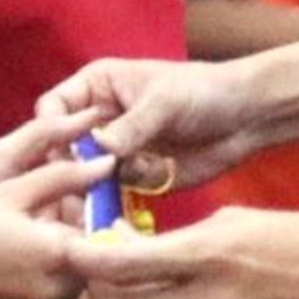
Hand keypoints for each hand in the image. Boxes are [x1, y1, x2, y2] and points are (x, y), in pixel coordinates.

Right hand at [0, 155, 95, 298]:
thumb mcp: (8, 192)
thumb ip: (63, 177)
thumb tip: (107, 164)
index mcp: (59, 254)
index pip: (102, 236)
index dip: (86, 219)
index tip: (65, 210)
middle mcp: (58, 296)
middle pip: (90, 267)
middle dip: (72, 247)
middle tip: (36, 230)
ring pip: (70, 292)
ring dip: (57, 274)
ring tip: (16, 256)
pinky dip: (38, 298)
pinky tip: (5, 281)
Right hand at [37, 55, 262, 194]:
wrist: (246, 118)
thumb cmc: (204, 92)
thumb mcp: (164, 102)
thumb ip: (131, 126)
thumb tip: (96, 149)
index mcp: (96, 88)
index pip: (53, 109)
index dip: (51, 131)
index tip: (63, 153)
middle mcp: (97, 120)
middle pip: (61, 149)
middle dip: (65, 170)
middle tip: (74, 190)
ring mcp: (113, 152)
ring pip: (82, 177)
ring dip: (85, 193)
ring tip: (93, 206)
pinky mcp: (133, 178)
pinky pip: (110, 195)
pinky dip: (109, 206)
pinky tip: (116, 210)